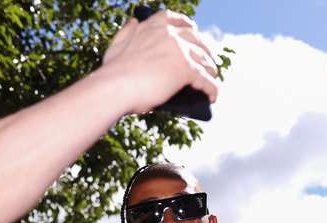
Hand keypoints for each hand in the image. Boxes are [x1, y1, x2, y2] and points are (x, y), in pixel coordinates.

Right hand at [99, 9, 218, 114]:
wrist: (113, 87)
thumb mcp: (118, 44)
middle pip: (197, 40)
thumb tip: (134, 21)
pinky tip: (213, 97)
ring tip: (211, 80)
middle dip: (204, 51)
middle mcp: (171, 33)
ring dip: (210, 70)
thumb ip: (128, 31)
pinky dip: (212, 89)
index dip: (189, 28)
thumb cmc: (112, 72)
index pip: (178, 20)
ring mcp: (180, 50)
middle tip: (206, 62)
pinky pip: (206, 80)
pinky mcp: (186, 69)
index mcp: (155, 25)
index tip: (193, 34)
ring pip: (204, 60)